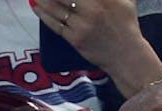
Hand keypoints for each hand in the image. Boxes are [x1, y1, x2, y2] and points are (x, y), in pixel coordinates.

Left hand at [32, 0, 161, 95]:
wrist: (125, 53)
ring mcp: (82, 25)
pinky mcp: (75, 39)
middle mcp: (92, 9)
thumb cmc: (125, 24)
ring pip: (56, 8)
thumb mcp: (124, 0)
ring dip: (42, 0)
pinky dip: (43, 14)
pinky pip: (55, 24)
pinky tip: (36, 6)